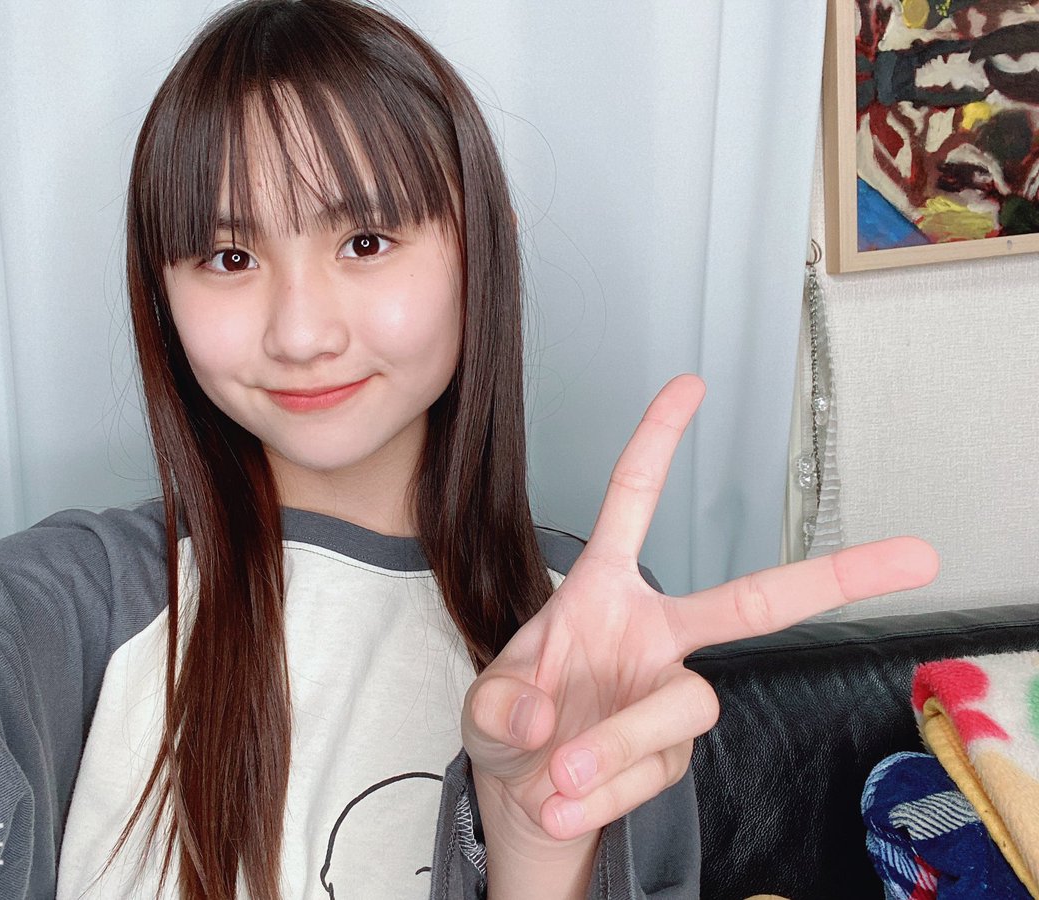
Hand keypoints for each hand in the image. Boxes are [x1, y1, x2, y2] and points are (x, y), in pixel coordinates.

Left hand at [462, 373, 938, 846]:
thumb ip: (500, 709)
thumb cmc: (511, 731)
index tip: (690, 386)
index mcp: (603, 594)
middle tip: (915, 556)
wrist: (527, 800)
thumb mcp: (483, 710)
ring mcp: (671, 695)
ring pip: (685, 707)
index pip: (633, 505)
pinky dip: (599, 795)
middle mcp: (653, 636)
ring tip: (559, 776)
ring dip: (617, 746)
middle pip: (752, 604)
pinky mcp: (677, 756)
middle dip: (834, 578)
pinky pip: (649, 774)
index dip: (658, 444)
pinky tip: (563, 803)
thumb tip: (546, 722)